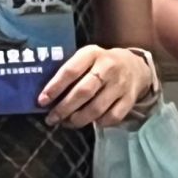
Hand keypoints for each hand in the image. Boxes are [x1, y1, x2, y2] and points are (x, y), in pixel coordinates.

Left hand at [37, 46, 155, 129]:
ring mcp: (120, 84)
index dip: (54, 87)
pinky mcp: (130, 99)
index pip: (70, 71)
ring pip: (97, 108)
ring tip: (66, 123)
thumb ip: (70, 70)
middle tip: (51, 119)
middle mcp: (108, 68)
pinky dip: (99, 123)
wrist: (135, 66)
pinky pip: (113, 117)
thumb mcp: (86, 57)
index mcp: (92, 53)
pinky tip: (90, 122)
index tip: (42, 101)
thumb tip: (46, 95)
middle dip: (64, 108)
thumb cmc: (101, 63)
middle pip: (83, 92)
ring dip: (78, 120)